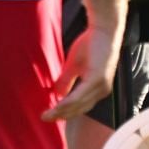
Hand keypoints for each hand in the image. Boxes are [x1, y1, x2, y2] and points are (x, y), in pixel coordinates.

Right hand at [46, 0, 126, 120]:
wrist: (104, 29)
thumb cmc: (92, 43)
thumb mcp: (75, 65)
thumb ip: (67, 80)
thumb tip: (57, 94)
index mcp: (98, 88)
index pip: (81, 106)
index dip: (65, 112)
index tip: (50, 116)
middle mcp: (102, 90)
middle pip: (79, 109)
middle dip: (61, 116)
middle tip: (45, 119)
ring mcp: (101, 86)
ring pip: (78, 105)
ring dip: (61, 111)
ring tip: (47, 115)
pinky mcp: (98, 79)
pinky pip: (80, 95)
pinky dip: (67, 102)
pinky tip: (57, 106)